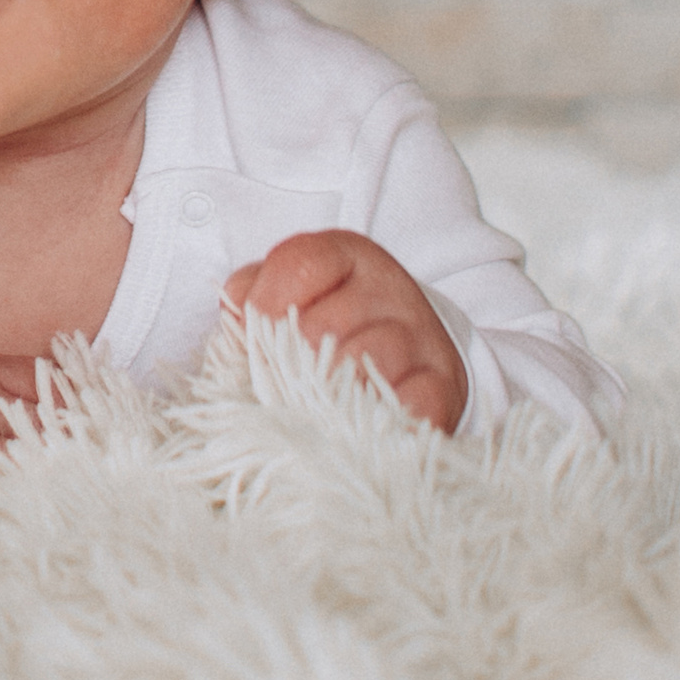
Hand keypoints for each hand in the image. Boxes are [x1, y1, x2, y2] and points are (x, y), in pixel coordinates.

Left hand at [223, 230, 466, 429]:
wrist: (409, 355)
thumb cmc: (329, 324)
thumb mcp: (289, 292)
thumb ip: (251, 293)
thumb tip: (236, 309)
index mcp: (345, 255)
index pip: (297, 265)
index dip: (264, 304)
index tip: (255, 332)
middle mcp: (387, 288)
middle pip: (319, 326)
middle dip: (290, 361)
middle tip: (284, 380)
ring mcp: (420, 335)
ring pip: (359, 364)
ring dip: (327, 394)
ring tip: (316, 404)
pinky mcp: (443, 383)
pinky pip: (409, 402)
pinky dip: (378, 419)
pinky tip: (359, 425)